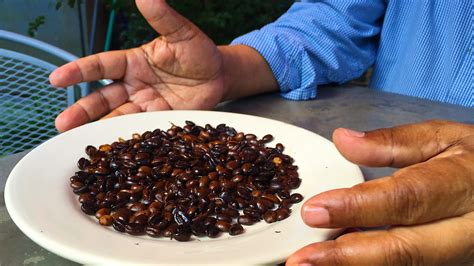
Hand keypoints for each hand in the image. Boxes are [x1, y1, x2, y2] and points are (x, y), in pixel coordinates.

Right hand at [50, 0, 276, 131]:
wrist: (220, 76)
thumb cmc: (198, 51)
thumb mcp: (181, 33)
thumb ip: (163, 17)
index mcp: (133, 62)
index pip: (100, 66)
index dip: (78, 72)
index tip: (56, 79)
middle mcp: (134, 85)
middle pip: (102, 99)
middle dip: (82, 111)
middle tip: (62, 124)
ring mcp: (146, 105)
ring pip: (117, 117)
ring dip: (99, 129)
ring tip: (81, 143)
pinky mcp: (160, 121)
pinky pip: (141, 130)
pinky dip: (128, 140)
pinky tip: (115, 151)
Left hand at [287, 120, 473, 264]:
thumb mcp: (443, 138)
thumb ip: (393, 142)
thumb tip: (342, 140)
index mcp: (461, 185)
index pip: (405, 198)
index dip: (357, 207)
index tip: (313, 211)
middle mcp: (464, 229)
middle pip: (404, 249)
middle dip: (347, 257)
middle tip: (300, 261)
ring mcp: (459, 254)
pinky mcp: (449, 264)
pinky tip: (335, 263)